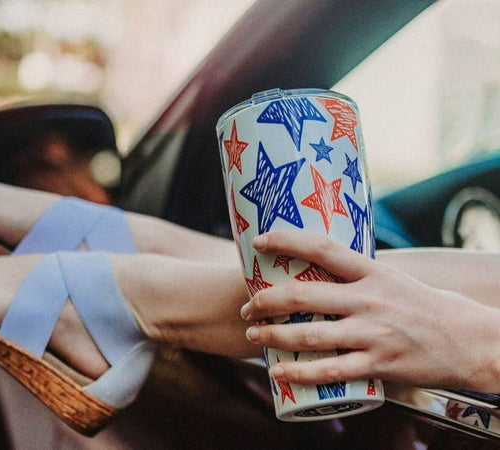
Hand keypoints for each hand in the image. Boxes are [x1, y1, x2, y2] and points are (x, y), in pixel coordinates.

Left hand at [240, 230, 499, 391]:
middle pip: (304, 295)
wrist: (465, 339)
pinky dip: (298, 372)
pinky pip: (329, 370)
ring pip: (309, 334)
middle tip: (247, 306)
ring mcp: (372, 333)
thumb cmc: (419, 304)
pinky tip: (277, 370)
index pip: (322, 248)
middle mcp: (369, 299)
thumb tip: (314, 265)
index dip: (288, 241)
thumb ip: (354, 275)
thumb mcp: (389, 279)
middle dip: (266, 301)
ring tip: (253, 333)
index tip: (259, 241)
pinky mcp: (378, 364)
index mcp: (372, 271)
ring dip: (273, 335)